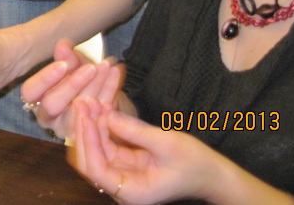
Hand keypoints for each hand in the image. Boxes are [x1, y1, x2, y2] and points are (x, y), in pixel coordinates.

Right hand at [20, 39, 123, 138]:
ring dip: (95, 86)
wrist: (98, 93)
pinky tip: (115, 75)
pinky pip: (98, 113)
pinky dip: (109, 92)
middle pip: (52, 104)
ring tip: (106, 66)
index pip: (31, 91)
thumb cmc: (77, 76)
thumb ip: (65, 57)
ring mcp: (66, 128)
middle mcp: (47, 116)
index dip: (45, 78)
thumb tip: (63, 45)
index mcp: (36, 98)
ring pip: (78, 110)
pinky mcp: (86, 133)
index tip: (63, 65)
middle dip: (73, 84)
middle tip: (91, 67)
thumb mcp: (71, 65)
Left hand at [69, 100, 223, 204]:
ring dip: (92, 125)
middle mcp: (122, 187)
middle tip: (82, 102)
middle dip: (85, 132)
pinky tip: (100, 106)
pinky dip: (102, 126)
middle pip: (91, 161)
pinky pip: (107, 144)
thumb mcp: (166, 143)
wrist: (211, 172)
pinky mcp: (125, 162)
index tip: (86, 117)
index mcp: (132, 193)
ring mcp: (122, 174)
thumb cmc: (194, 163)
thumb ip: (134, 131)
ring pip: (96, 150)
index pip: (98, 170)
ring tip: (90, 100)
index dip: (89, 143)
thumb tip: (106, 115)